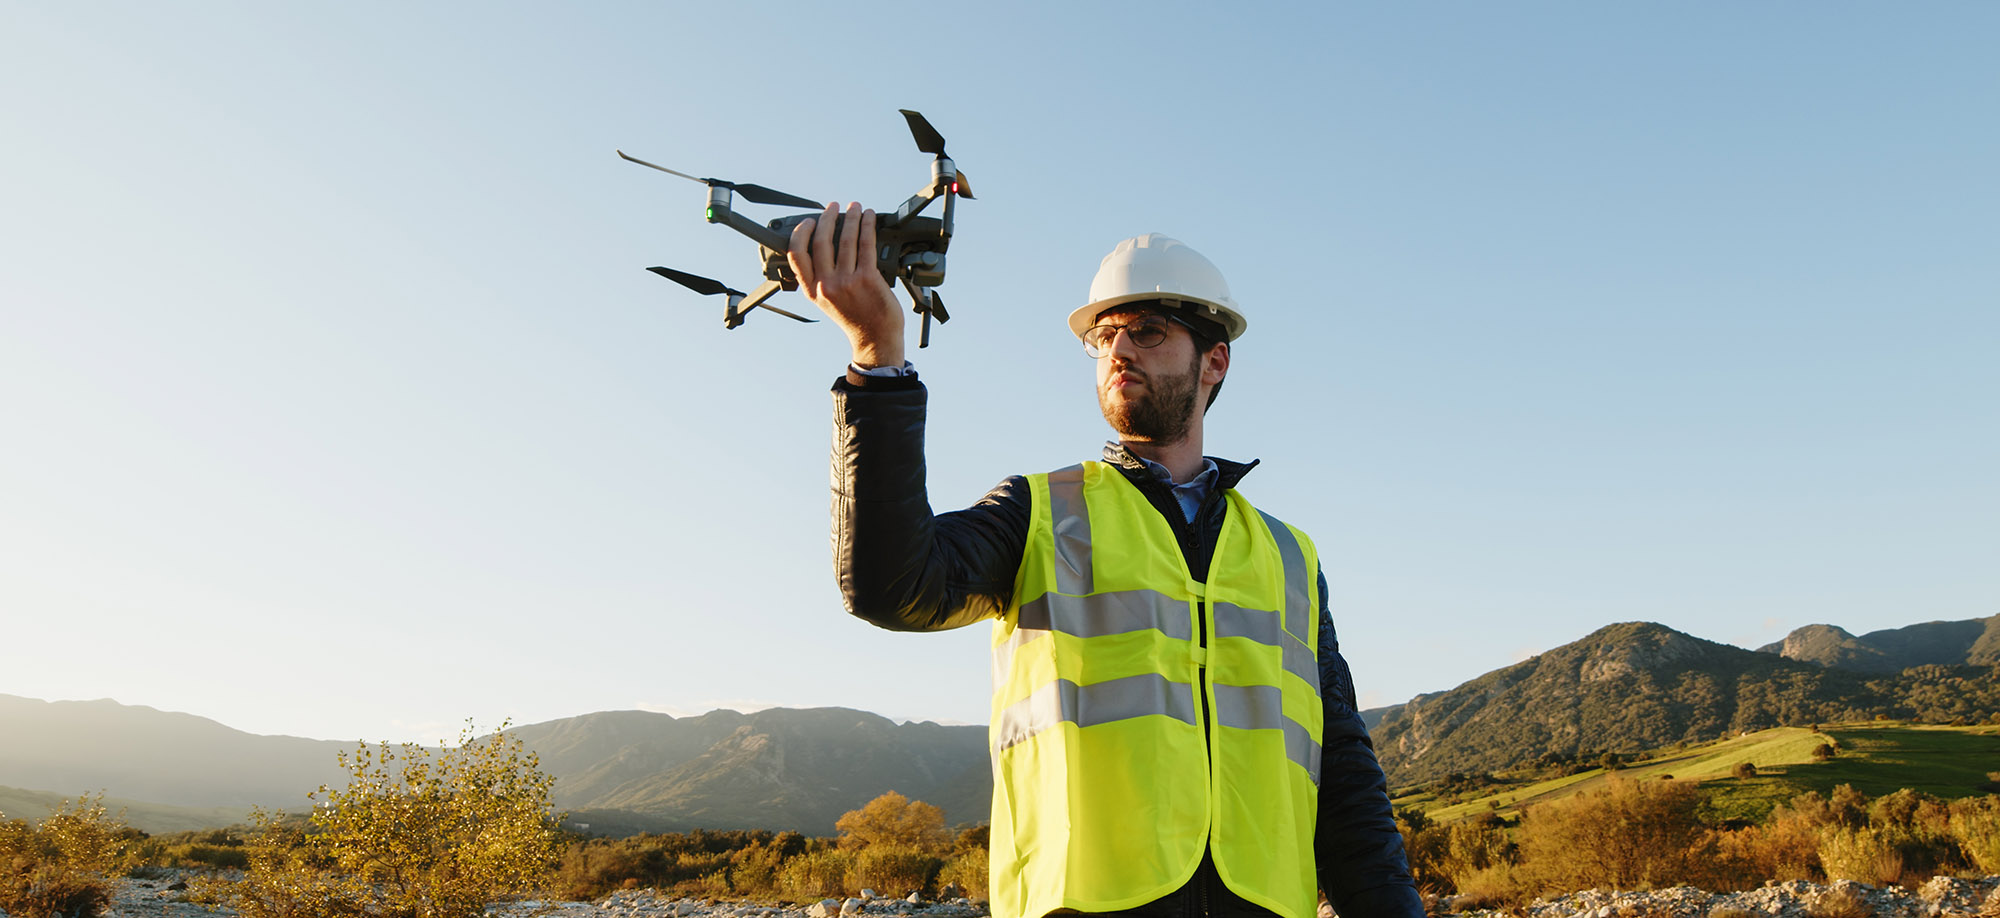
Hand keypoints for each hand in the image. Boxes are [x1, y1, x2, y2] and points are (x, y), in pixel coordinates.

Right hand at [788, 202, 905, 368]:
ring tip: (854, 207)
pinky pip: (866, 245)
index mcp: (812, 290)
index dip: (800, 233)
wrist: (875, 339)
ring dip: (850, 218)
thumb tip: (824, 245)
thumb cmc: (855, 318)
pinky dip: (867, 226)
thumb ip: (821, 278)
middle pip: (821, 241)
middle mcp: (826, 285)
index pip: (796, 255)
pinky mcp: (868, 278)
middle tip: (832, 207)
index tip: (808, 220)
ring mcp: (847, 282)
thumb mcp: (827, 301)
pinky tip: (868, 217)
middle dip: (827, 217)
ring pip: (845, 239)